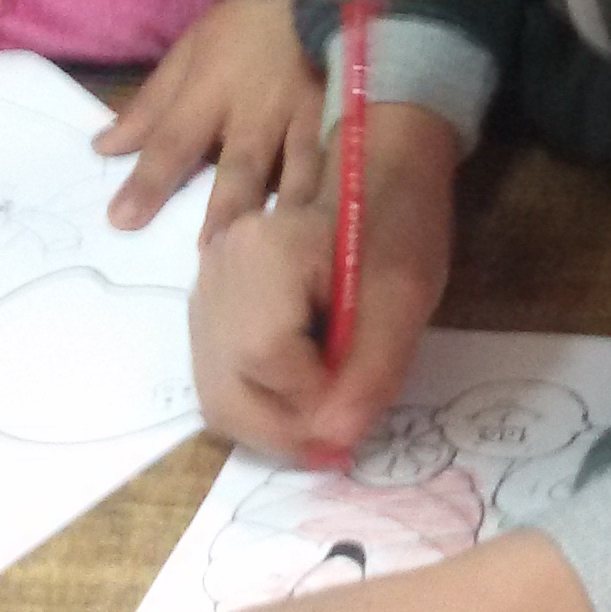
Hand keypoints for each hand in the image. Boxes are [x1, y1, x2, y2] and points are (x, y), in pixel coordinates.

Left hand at [98, 0, 322, 240]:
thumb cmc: (245, 24)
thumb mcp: (187, 53)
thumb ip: (149, 106)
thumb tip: (104, 148)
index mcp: (211, 91)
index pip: (173, 143)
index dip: (149, 183)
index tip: (122, 221)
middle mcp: (258, 111)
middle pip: (240, 168)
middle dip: (224, 212)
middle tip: (209, 255)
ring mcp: (306, 117)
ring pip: (299, 172)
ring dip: (286, 214)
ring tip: (277, 253)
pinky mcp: (344, 120)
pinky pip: (340, 162)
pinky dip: (333, 194)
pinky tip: (332, 227)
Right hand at [190, 100, 458, 466]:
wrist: (375, 168)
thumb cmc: (397, 223)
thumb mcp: (404, 295)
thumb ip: (373, 367)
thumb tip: (336, 438)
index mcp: (263, 256)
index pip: (268, 359)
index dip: (312, 404)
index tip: (356, 412)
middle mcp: (217, 274)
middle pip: (226, 389)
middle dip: (285, 433)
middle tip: (339, 443)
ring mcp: (205, 292)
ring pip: (217, 394)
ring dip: (271, 427)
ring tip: (326, 424)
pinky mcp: (209, 309)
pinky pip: (220, 378)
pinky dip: (259, 405)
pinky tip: (304, 402)